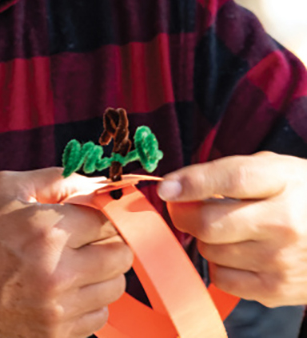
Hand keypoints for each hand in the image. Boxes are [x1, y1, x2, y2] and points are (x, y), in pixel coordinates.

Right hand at [0, 168, 132, 337]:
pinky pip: (99, 316)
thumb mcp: (3, 188)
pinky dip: (89, 302)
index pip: (108, 220)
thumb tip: (98, 181)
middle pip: (121, 255)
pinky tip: (64, 289)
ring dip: (101, 273)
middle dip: (107, 242)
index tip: (88, 215)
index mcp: (46, 230)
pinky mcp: (55, 333)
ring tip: (73, 264)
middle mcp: (58, 272)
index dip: (100, 214)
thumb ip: (55, 179)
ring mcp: (58, 307)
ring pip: (115, 287)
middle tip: (84, 239)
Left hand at [159, 152, 306, 306]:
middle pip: (209, 223)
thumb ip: (228, 172)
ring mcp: (282, 260)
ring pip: (210, 251)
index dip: (193, 182)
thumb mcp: (275, 170)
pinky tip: (238, 254)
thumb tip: (177, 187)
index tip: (166, 187)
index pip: (233, 178)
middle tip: (185, 209)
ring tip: (228, 231)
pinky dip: (220, 266)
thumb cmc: (299, 198)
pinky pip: (222, 279)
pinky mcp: (277, 289)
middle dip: (185, 215)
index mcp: (284, 182)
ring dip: (206, 240)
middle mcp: (286, 223)